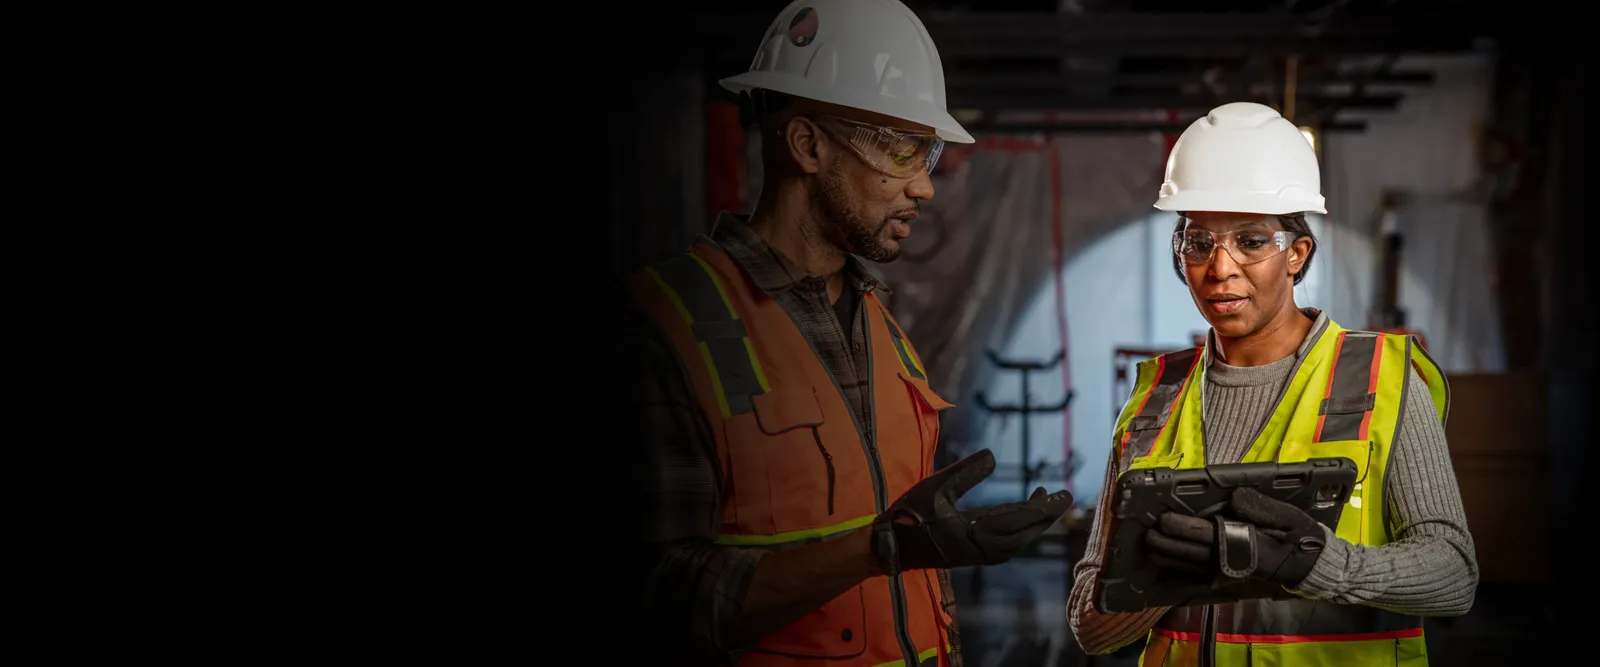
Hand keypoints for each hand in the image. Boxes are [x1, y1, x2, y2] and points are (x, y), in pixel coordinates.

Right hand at [871, 449, 1072, 573]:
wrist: (892, 547)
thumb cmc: (910, 515)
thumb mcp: (935, 486)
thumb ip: (965, 472)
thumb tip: (993, 455)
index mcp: (976, 531)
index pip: (1021, 518)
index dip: (1045, 507)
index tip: (1063, 494)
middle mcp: (984, 547)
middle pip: (1026, 533)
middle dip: (1047, 515)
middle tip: (1063, 496)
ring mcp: (980, 555)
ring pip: (1020, 542)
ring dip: (1035, 524)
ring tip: (1043, 502)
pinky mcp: (975, 556)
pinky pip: (1009, 547)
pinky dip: (1022, 533)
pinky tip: (1021, 519)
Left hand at [1143, 487, 1327, 586]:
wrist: (1312, 568)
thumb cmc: (1300, 538)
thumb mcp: (1288, 517)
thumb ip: (1259, 507)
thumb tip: (1233, 497)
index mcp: (1242, 544)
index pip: (1203, 534)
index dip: (1180, 527)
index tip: (1162, 519)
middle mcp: (1229, 563)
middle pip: (1188, 552)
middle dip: (1165, 543)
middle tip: (1147, 533)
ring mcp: (1226, 576)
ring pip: (1188, 568)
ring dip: (1167, 558)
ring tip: (1149, 548)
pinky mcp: (1227, 582)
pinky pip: (1197, 583)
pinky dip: (1179, 579)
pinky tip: (1164, 576)